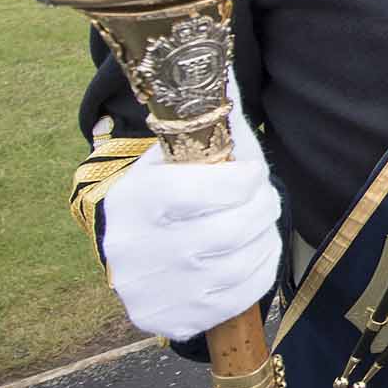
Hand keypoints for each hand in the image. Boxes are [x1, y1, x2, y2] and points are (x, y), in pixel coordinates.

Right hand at [99, 76, 279, 340]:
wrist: (123, 248)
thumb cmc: (161, 189)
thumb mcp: (171, 152)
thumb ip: (207, 116)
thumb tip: (228, 69)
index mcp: (140, 199)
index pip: (215, 190)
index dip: (249, 177)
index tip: (252, 172)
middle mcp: (141, 249)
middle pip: (235, 229)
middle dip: (262, 206)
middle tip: (261, 196)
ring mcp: (155, 289)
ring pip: (244, 263)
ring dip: (265, 237)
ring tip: (256, 222)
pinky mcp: (171, 319)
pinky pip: (242, 296)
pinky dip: (260, 270)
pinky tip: (251, 253)